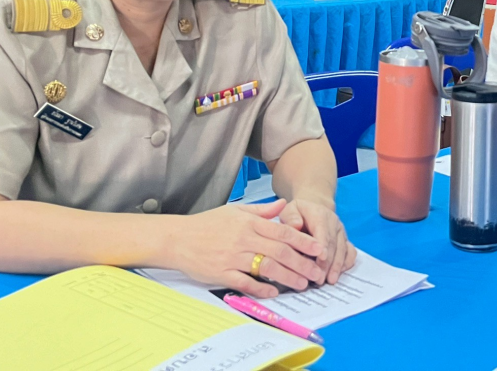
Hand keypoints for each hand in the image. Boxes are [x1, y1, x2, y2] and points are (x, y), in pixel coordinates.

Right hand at [165, 199, 325, 297]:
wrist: (177, 238)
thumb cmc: (207, 224)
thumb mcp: (235, 210)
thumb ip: (261, 211)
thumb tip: (283, 205)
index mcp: (249, 223)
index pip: (282, 232)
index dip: (303, 241)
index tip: (318, 249)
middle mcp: (243, 239)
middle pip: (279, 252)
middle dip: (302, 263)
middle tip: (317, 272)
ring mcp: (232, 257)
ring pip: (266, 267)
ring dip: (287, 277)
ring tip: (302, 284)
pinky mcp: (221, 273)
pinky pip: (245, 282)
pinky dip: (261, 288)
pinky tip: (274, 292)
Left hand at [279, 198, 356, 284]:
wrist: (312, 208)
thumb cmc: (297, 213)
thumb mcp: (288, 210)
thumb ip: (290, 217)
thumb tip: (295, 226)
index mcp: (320, 215)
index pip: (323, 232)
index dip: (323, 246)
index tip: (320, 259)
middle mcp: (334, 223)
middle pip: (333, 244)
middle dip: (327, 262)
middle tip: (319, 279)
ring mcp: (341, 232)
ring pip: (343, 250)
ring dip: (337, 266)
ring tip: (330, 280)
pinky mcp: (345, 240)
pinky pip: (350, 252)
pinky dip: (346, 263)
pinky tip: (338, 274)